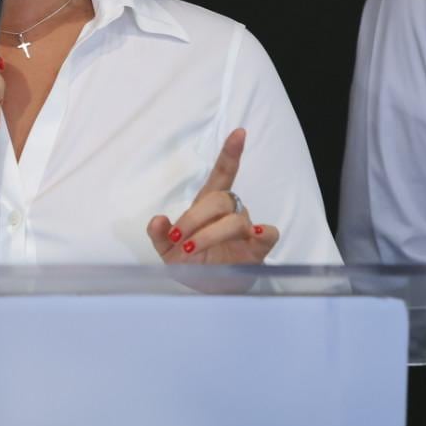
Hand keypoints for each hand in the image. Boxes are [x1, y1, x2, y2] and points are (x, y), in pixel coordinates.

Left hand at [146, 128, 277, 263]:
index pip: (222, 174)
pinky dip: (261, 233)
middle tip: (179, 241)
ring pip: (236, 219)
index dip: (230, 153)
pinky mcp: (258, 248)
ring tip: (192, 251)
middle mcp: (230, 212)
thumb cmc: (192, 265)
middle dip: (195, 219)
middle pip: (220, 199)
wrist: (209, 292)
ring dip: (211, 234)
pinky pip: (268, 234)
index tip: (239, 132)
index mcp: (208, 206)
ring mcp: (246, 230)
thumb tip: (157, 220)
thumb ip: (160, 235)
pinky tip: (252, 236)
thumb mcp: (167, 252)